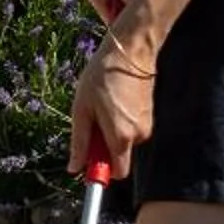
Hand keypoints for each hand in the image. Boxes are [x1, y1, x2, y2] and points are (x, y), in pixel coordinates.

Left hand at [69, 44, 153, 173]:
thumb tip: (75, 168)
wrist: (130, 50)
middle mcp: (139, 135)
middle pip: (118, 155)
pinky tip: (114, 99)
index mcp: (122, 136)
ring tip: (103, 104)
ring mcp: (147, 124)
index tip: (89, 162)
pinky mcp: (149, 115)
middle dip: (103, 145)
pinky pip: (130, 128)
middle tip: (91, 119)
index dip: (102, 171)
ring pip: (124, 140)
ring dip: (110, 130)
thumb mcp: (82, 110)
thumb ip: (80, 142)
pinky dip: (119, 121)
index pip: (117, 173)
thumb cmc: (102, 77)